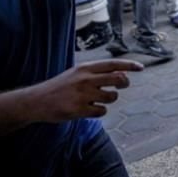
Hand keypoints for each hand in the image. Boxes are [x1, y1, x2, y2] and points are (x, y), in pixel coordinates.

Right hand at [24, 60, 143, 121]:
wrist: (36, 101)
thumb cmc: (60, 87)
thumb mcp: (77, 75)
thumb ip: (98, 74)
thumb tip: (123, 75)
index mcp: (85, 68)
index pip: (113, 64)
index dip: (129, 65)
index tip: (141, 67)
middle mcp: (85, 79)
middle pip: (118, 79)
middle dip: (124, 84)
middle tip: (120, 86)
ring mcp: (82, 95)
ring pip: (112, 97)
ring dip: (108, 99)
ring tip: (95, 99)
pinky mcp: (79, 109)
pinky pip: (102, 111)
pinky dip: (98, 112)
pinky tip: (88, 109)